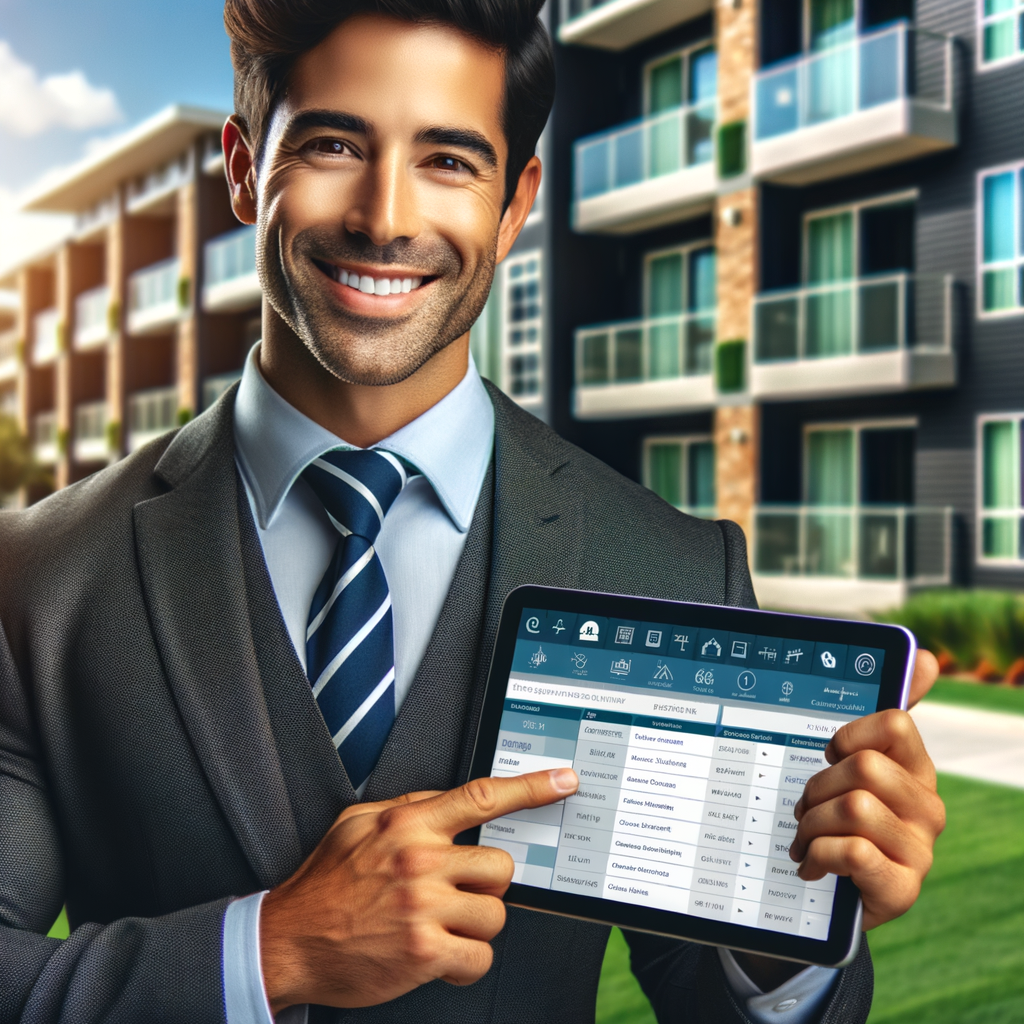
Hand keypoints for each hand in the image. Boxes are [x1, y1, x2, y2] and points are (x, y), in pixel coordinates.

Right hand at [259, 768, 577, 1012]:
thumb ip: (406, 809)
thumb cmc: (324, 884)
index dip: (532, 787)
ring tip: (444, 925)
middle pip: (501, 865)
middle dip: (487, 881)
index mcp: (408, 826)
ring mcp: (424, 908)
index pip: (483, 797)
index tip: (563, 780)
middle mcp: (420, 862)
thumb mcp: (357, 825)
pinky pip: (480, 957)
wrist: (287, 941)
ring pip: (496, 913)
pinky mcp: (424, 953)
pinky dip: (467, 961)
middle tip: (459, 891)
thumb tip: (446, 802)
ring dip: (477, 924)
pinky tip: (442, 955)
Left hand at [790, 651, 944, 931]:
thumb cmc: (840, 820)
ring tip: (805, 837)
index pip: (896, 724)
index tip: (828, 754)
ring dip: (812, 823)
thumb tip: (924, 656)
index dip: (848, 734)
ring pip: (853, 807)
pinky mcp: (903, 889)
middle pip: (863, 767)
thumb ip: (877, 716)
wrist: (833, 893)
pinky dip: (819, 854)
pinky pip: (853, 851)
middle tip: (804, 808)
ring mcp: (920, 850)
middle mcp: (927, 807)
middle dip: (817, 786)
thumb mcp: (849, 768)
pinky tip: (814, 863)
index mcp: (915, 769)